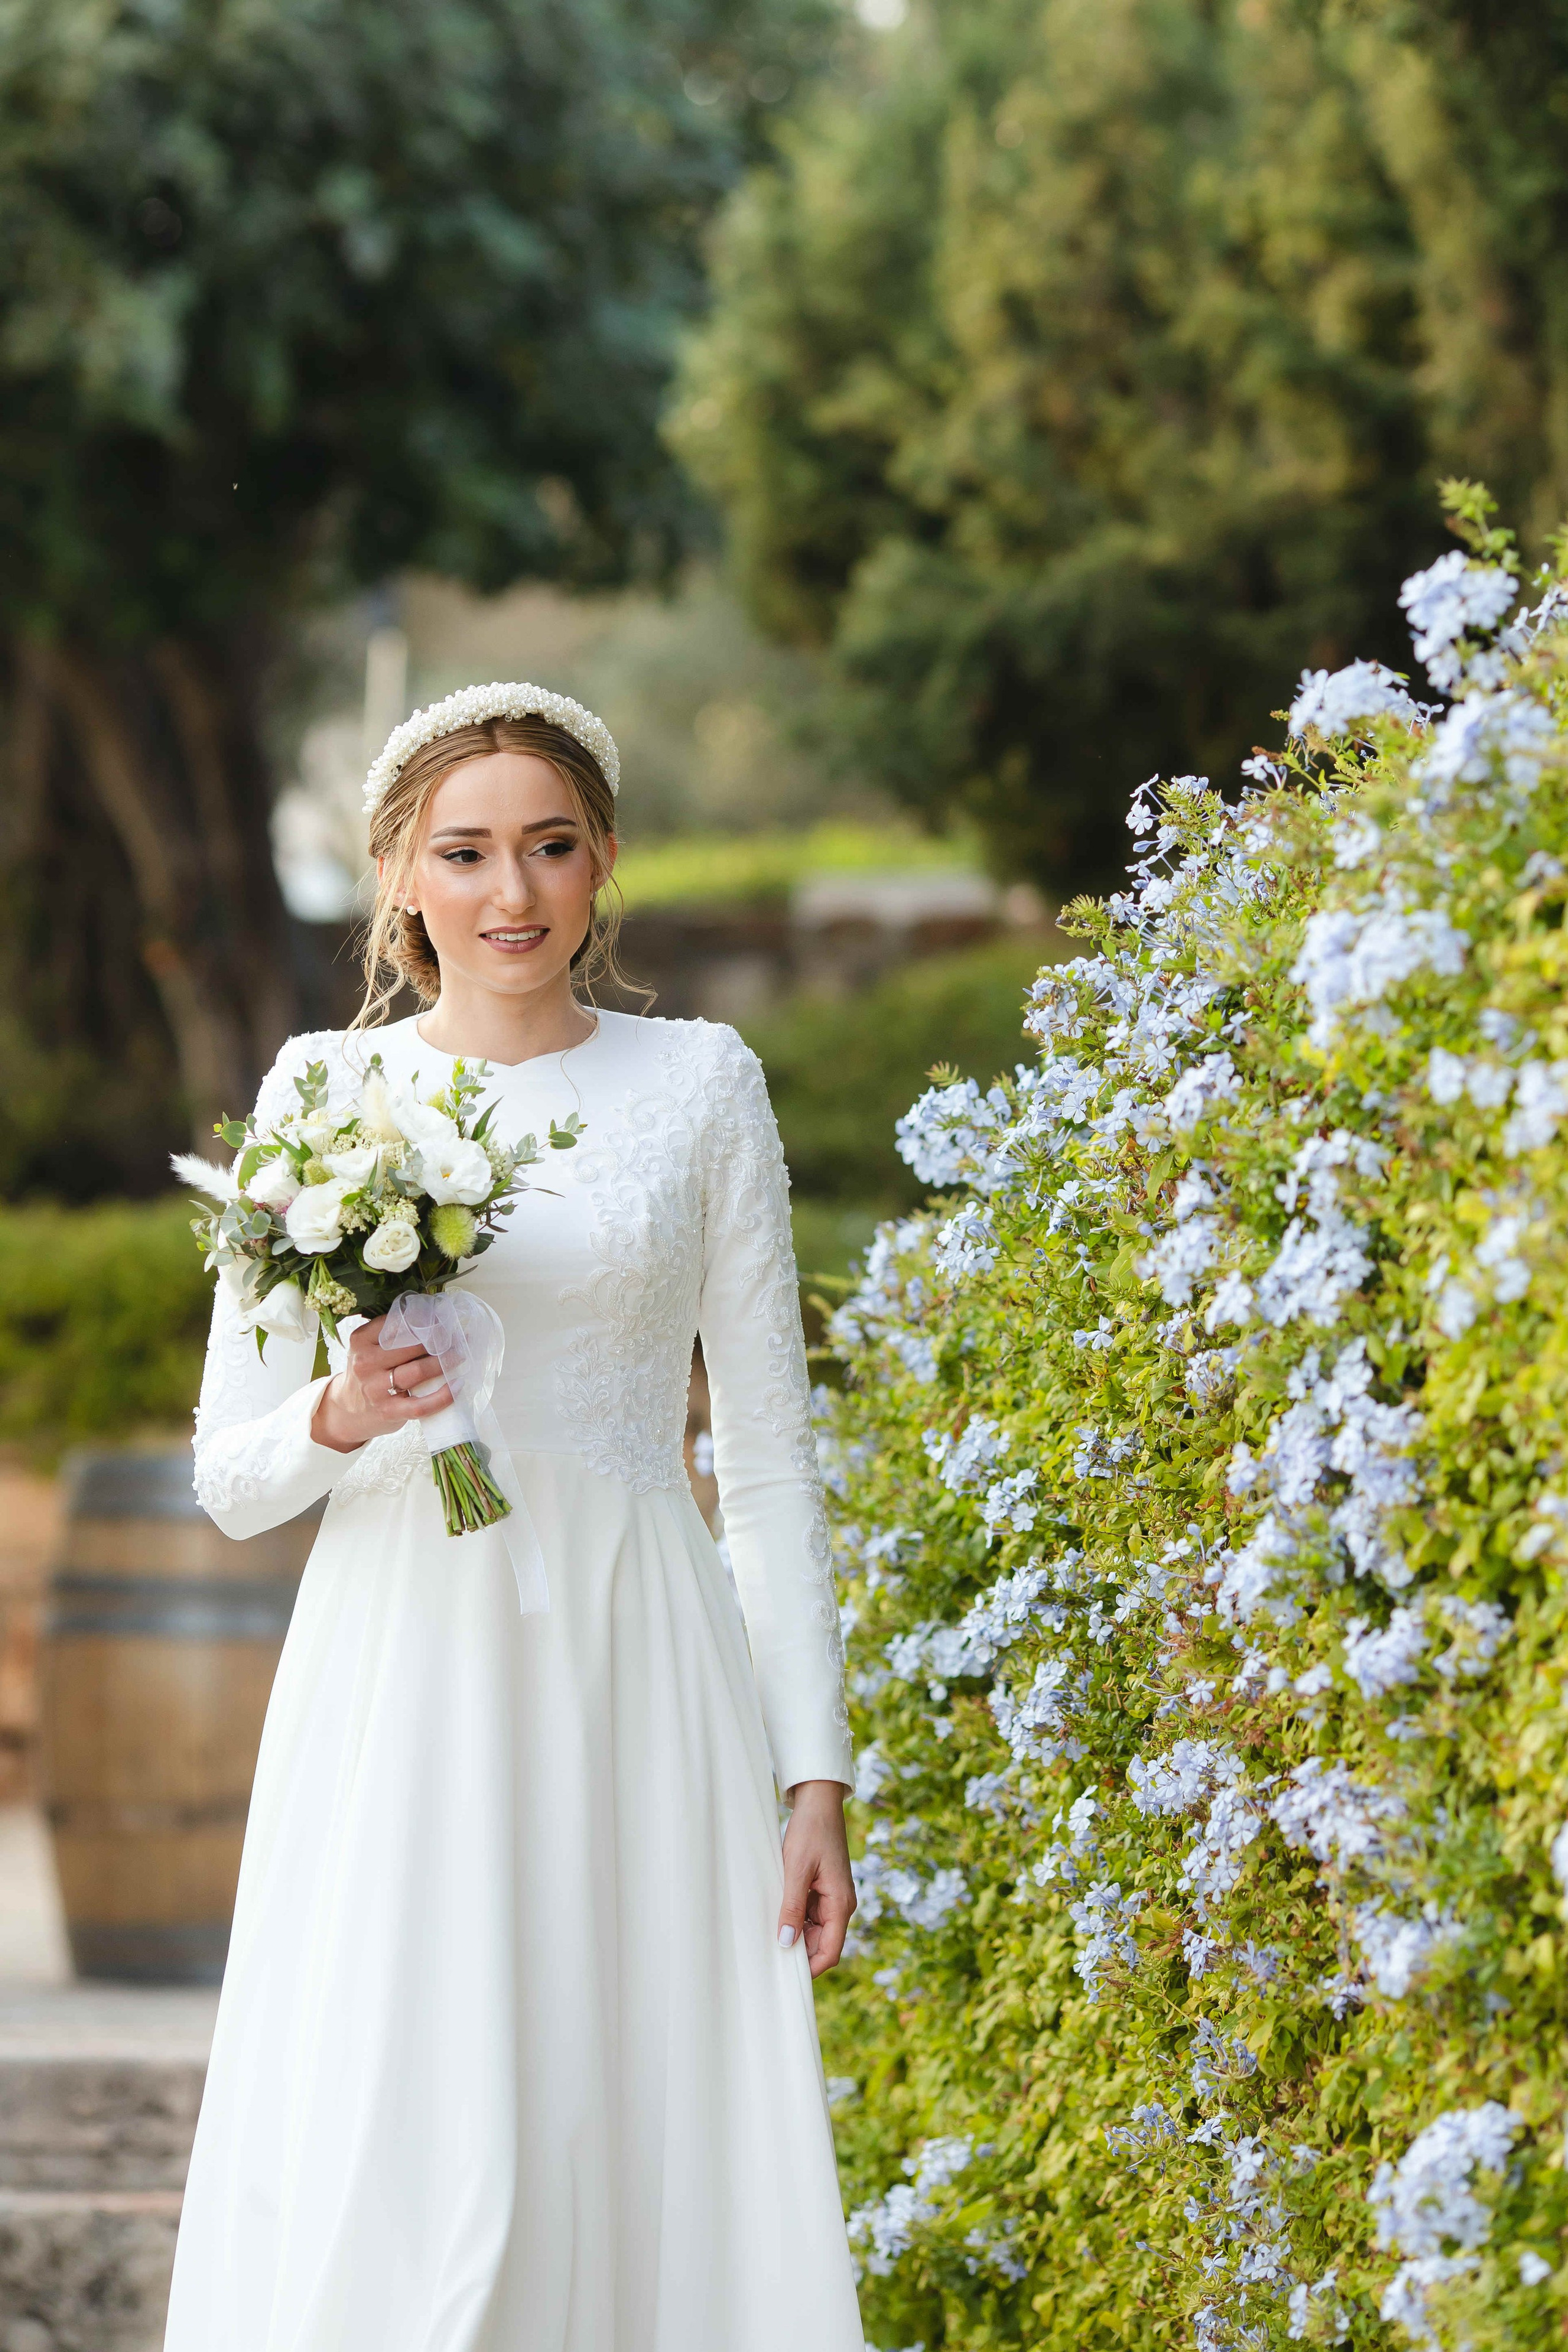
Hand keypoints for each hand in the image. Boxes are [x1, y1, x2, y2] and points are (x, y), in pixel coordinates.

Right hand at [310, 1313, 453, 1453]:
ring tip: (462, 1355)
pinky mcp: (389, 1411)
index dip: (425, 1320)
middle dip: (439, 1340)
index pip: (397, 1323)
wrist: (348, 1410)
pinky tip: (457, 1386)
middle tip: (459, 1336)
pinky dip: (442, 1396)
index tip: (444, 1319)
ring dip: (445, 1363)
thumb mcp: (368, 1348)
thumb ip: (391, 1333)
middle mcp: (366, 1362)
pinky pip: (421, 1405)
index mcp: (361, 1340)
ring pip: (417, 1371)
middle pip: (411, 1346)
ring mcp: (376, 1389)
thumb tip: (432, 1316)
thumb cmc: (368, 1372)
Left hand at [777, 1780, 855, 1977]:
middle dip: (799, 1951)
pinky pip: (810, 1913)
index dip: (810, 1968)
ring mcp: (833, 1897)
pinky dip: (795, 1916)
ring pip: (814, 1930)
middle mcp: (841, 1905)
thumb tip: (785, 1942)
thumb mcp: (796, 1869)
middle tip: (768, 1954)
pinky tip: (777, 1910)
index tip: (784, 1975)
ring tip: (769, 1929)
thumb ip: (792, 1907)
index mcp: (841, 1904)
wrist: (819, 1802)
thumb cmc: (810, 1831)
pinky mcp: (824, 1889)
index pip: (830, 1952)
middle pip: (822, 1944)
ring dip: (795, 1932)